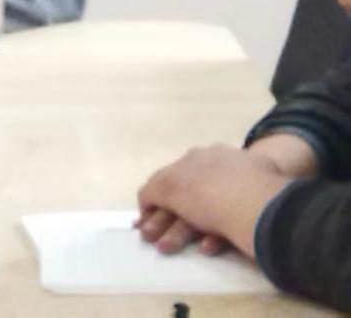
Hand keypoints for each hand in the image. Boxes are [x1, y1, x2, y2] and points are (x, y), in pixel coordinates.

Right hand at [136, 143, 294, 258]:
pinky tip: (208, 247)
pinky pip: (231, 219)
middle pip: (187, 195)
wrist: (258, 207)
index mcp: (196, 156)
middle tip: (156, 241)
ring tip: (173, 249)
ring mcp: (241, 183)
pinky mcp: (260, 204)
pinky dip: (215, 233)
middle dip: (167, 220)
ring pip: (207, 209)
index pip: (168, 177)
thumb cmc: (206, 194)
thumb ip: (152, 191)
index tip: (143, 223)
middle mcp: (218, 165)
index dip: (153, 200)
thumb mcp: (167, 188)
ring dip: (185, 230)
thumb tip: (146, 198)